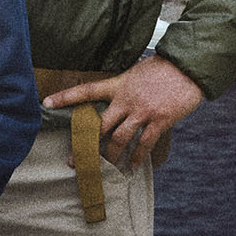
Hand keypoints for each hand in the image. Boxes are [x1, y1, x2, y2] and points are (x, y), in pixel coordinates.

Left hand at [43, 56, 202, 167]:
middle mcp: (126, 100)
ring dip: (110, 156)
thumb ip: (123, 87)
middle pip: (99, 126)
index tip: (46, 102)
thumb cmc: (163, 67)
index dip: (65, 97)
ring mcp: (143, 112)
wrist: (189, 67)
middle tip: (73, 161)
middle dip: (85, 145)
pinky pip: (144, 144)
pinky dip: (138, 157)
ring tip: (104, 168)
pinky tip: (133, 166)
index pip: (86, 90)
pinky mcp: (160, 121)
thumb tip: (116, 102)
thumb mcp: (136, 72)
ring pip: (119, 139)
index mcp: (118, 84)